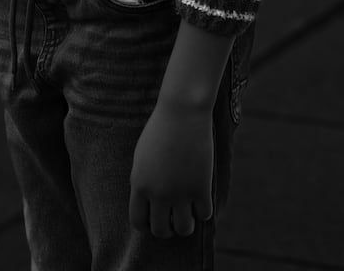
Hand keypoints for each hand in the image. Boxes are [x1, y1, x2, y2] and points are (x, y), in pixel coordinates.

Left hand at [129, 102, 213, 240]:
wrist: (181, 111)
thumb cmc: (160, 129)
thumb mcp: (142, 156)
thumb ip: (142, 181)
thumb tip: (147, 205)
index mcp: (139, 184)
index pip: (138, 222)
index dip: (147, 224)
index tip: (155, 217)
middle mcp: (158, 193)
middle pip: (161, 231)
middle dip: (168, 228)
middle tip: (174, 216)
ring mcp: (180, 192)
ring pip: (184, 229)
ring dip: (186, 223)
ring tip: (188, 210)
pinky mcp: (201, 187)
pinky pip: (204, 215)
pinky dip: (204, 210)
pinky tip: (202, 197)